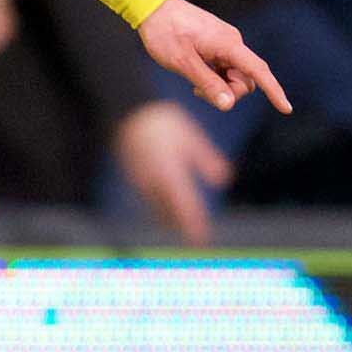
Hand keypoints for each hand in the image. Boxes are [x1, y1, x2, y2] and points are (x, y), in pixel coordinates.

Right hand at [114, 101, 230, 245]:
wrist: (127, 111)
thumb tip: (224, 180)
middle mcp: (152, 183)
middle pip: (168, 214)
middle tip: (196, 238)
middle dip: (182, 226)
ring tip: (181, 226)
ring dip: (169, 218)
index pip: (185, 207)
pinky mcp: (132, 177)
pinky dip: (159, 207)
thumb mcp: (191, 137)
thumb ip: (207, 159)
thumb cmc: (163, 122)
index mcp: (169, 174)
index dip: (194, 225)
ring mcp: (140, 181)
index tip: (202, 241)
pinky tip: (165, 207)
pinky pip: (148, 199)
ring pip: (156, 208)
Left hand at [138, 0, 289, 114]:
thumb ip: (207, 84)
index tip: (286, 109)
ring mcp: (224, 43)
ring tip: (193, 83)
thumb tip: (229, 104)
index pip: (258, 71)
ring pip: (234, 75)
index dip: (273, 90)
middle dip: (228, 92)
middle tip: (198, 92)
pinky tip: (195, 75)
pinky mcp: (216, 45)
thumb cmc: (165, 33)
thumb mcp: (183, 63)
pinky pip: (224, 68)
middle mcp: (232, 43)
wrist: (152, 7)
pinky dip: (214, 78)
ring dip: (219, 86)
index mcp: (228, 44)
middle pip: (245, 79)